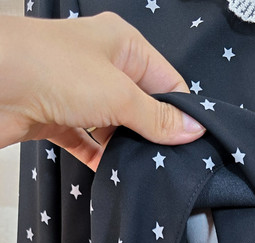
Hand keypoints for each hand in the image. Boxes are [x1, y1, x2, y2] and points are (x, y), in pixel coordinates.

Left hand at [0, 12, 204, 169]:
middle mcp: (102, 65)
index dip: (180, 112)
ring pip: (115, 127)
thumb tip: (193, 130)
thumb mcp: (118, 94)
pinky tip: (112, 174)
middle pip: (142, 106)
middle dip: (153, 134)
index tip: (193, 144)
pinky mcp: (57, 118)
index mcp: (123, 45)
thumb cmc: (51, 69)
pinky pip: (87, 142)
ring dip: (126, 149)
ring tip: (144, 172)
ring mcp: (78, 93)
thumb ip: (156, 118)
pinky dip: (100, 159)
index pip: (167, 81)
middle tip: (170, 164)